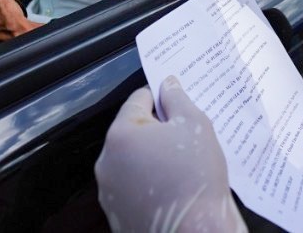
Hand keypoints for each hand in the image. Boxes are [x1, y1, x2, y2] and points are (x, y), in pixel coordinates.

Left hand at [96, 77, 246, 232]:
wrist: (195, 232)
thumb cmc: (195, 180)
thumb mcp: (195, 125)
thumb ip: (177, 98)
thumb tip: (168, 84)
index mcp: (121, 134)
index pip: (138, 99)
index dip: (160, 99)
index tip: (175, 105)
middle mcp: (107, 161)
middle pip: (131, 131)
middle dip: (155, 132)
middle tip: (183, 141)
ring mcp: (108, 190)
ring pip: (130, 160)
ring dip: (149, 158)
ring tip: (178, 169)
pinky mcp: (115, 212)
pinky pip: (130, 186)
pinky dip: (146, 184)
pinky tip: (169, 188)